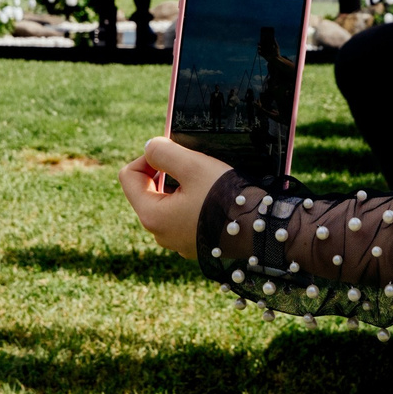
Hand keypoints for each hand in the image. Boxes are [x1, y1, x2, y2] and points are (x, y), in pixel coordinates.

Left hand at [119, 137, 231, 252]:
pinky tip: (214, 196)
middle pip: (149, 191)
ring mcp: (179, 242)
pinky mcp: (197, 244)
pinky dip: (194, 202)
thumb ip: (163, 152)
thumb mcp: (192, 165)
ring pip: (168, 203)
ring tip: (206, 179)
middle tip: (192, 162)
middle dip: (166, 172)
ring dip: (181, 187)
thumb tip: (149, 148)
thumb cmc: (226, 197)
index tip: (171, 150)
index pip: (129, 177)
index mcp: (152, 216)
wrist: (263, 229)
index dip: (146, 157)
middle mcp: (161, 235)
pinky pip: (185, 217)